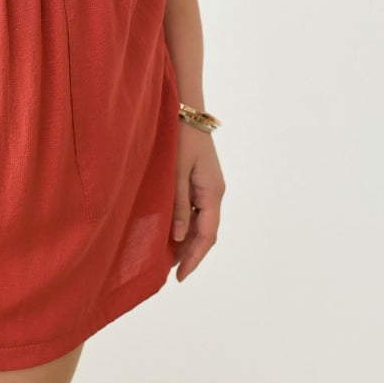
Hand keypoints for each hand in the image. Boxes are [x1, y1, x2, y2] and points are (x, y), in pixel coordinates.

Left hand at [170, 125, 224, 280]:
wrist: (185, 106)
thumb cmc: (179, 137)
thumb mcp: (175, 172)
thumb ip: (178, 205)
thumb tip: (179, 238)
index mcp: (212, 192)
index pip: (207, 235)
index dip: (194, 257)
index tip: (179, 276)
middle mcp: (215, 191)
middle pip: (207, 231)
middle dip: (191, 252)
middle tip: (171, 271)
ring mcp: (209, 184)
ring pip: (202, 220)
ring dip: (188, 238)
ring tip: (168, 256)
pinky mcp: (201, 177)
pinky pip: (196, 207)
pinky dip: (186, 222)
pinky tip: (172, 229)